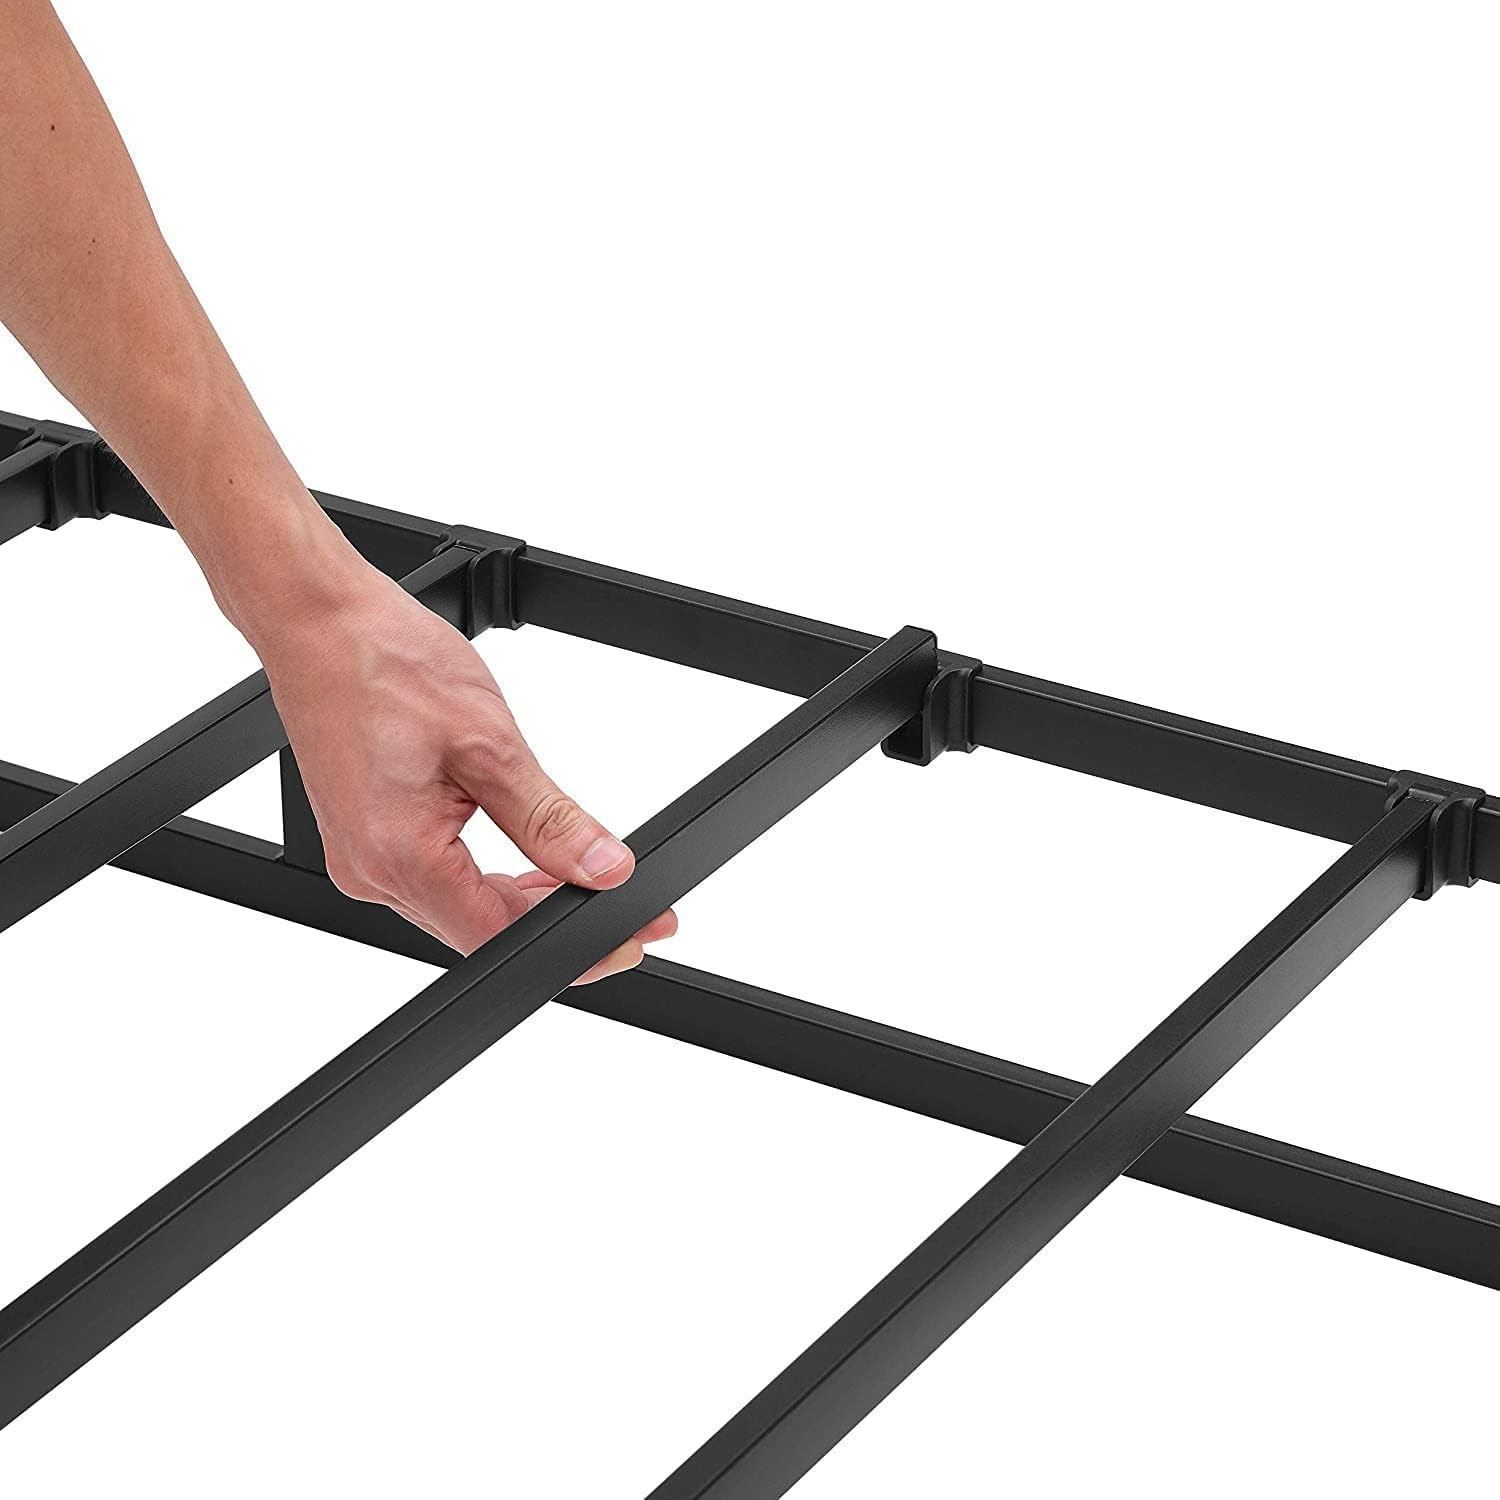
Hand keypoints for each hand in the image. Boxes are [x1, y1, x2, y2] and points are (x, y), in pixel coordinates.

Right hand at [252, 556, 674, 980]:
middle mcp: (370, 874)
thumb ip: (550, 820)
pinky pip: (436, 881)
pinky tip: (525, 854)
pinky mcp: (363, 841)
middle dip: (558, 918)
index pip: (501, 937)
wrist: (318, 621)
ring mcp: (360, 860)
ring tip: (581, 868)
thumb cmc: (386, 663)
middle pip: (482, 930)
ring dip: (524, 897)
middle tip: (624, 896)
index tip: (630, 935)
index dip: (575, 946)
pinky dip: (485, 874)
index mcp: (398, 857)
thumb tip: (604, 868)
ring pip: (461, 908)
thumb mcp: (490, 743)